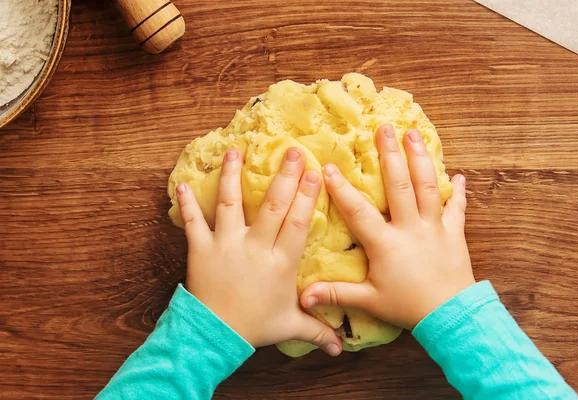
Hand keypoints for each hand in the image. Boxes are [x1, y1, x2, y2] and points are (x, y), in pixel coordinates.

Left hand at [176, 148, 341, 355]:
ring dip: (233, 176)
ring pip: (231, 204)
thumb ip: (317, 329)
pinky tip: (182, 184)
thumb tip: (341, 348)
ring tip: (235, 151)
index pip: (297, 223)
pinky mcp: (201, 249)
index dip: (307, 196)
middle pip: (272, 206)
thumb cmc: (255, 327)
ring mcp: (226, 245)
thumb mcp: (290, 325)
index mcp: (280, 262)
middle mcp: (255, 248)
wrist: (214, 337)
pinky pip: (192, 222)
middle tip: (291, 151)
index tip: (315, 172)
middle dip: (284, 177)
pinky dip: (186, 203)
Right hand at [301, 125, 474, 329]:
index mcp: (386, 243)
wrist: (451, 316)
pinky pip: (457, 208)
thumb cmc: (407, 307)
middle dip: (390, 155)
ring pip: (428, 187)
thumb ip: (336, 293)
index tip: (329, 166)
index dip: (342, 189)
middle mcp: (410, 228)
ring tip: (414, 134)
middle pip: (399, 186)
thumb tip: (301, 297)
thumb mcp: (369, 300)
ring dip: (420, 159)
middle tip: (384, 128)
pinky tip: (459, 175)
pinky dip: (459, 192)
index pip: (359, 211)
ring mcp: (435, 227)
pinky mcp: (454, 233)